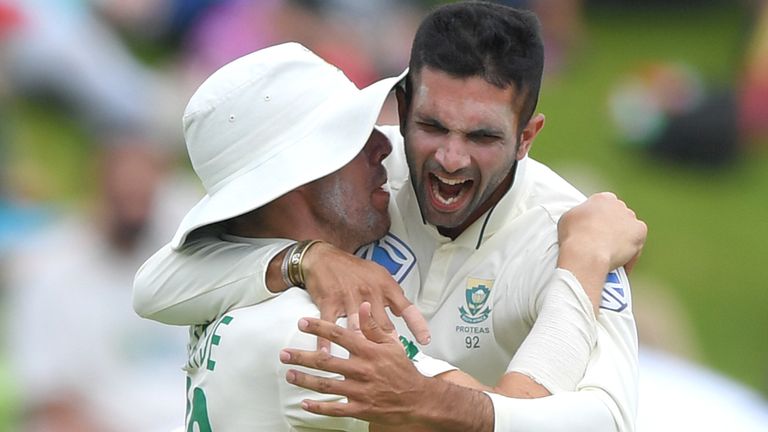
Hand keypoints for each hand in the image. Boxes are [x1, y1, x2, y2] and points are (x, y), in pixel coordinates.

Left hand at [280, 302, 427, 424]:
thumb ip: (374, 326)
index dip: (320, 327)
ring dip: (305, 380)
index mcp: (369, 352)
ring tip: (289, 375)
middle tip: (284, 354)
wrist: (418, 399)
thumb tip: (363, 306)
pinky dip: (319, 408)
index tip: (302, 322)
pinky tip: (305, 404)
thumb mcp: (392, 344)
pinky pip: (336, 409)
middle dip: (302, 357)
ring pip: (327, 385)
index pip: (340, 335)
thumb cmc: (404, 371)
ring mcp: (360, 391)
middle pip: (326, 362)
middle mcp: (362, 370)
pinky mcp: (360, 408)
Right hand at [302, 242, 429, 349]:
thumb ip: (392, 295)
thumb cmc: (354, 269)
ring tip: (364, 364)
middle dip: (387, 346)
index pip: (407, 308)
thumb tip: (404, 313)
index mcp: (385, 287)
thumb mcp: (379, 275)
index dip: (417, 325)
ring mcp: (349, 297)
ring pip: (357, 327)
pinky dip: (326, 342)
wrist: (325, 258)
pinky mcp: (330, 302)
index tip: (425, 340)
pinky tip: (326, 355)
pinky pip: (330, 325)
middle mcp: (370, 292)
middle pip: (382, 325)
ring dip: (361, 346)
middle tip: (391, 361)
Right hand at [557, 192, 646, 307]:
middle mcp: (618, 204)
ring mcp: (630, 218)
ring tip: (611, 256)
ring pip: (628, 230)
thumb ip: (580, 215)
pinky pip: (636, 244)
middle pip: (618, 216)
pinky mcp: (640, 232)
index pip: (605, 206)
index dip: (600, 219)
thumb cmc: (573, 237)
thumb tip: (582, 221)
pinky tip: (619, 264)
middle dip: (613, 228)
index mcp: (601, 199)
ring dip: (622, 240)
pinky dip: (630, 255)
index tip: (595, 229)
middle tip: (603, 243)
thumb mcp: (568, 218)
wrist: (586, 252)